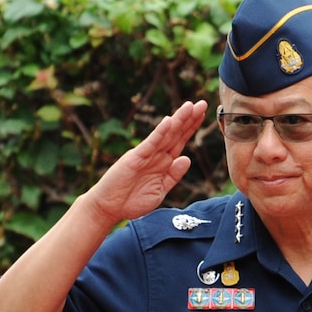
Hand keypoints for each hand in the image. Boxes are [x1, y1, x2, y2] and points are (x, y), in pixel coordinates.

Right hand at [82, 100, 207, 224]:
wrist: (109, 208)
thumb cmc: (132, 201)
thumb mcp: (160, 191)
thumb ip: (173, 176)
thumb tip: (187, 158)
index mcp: (163, 163)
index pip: (180, 141)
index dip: (191, 127)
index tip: (203, 114)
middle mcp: (155, 155)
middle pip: (175, 133)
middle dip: (189, 119)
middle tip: (202, 103)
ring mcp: (145, 155)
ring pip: (165, 135)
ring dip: (178, 120)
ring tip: (190, 106)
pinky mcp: (135, 158)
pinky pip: (150, 144)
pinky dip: (160, 133)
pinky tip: (168, 121)